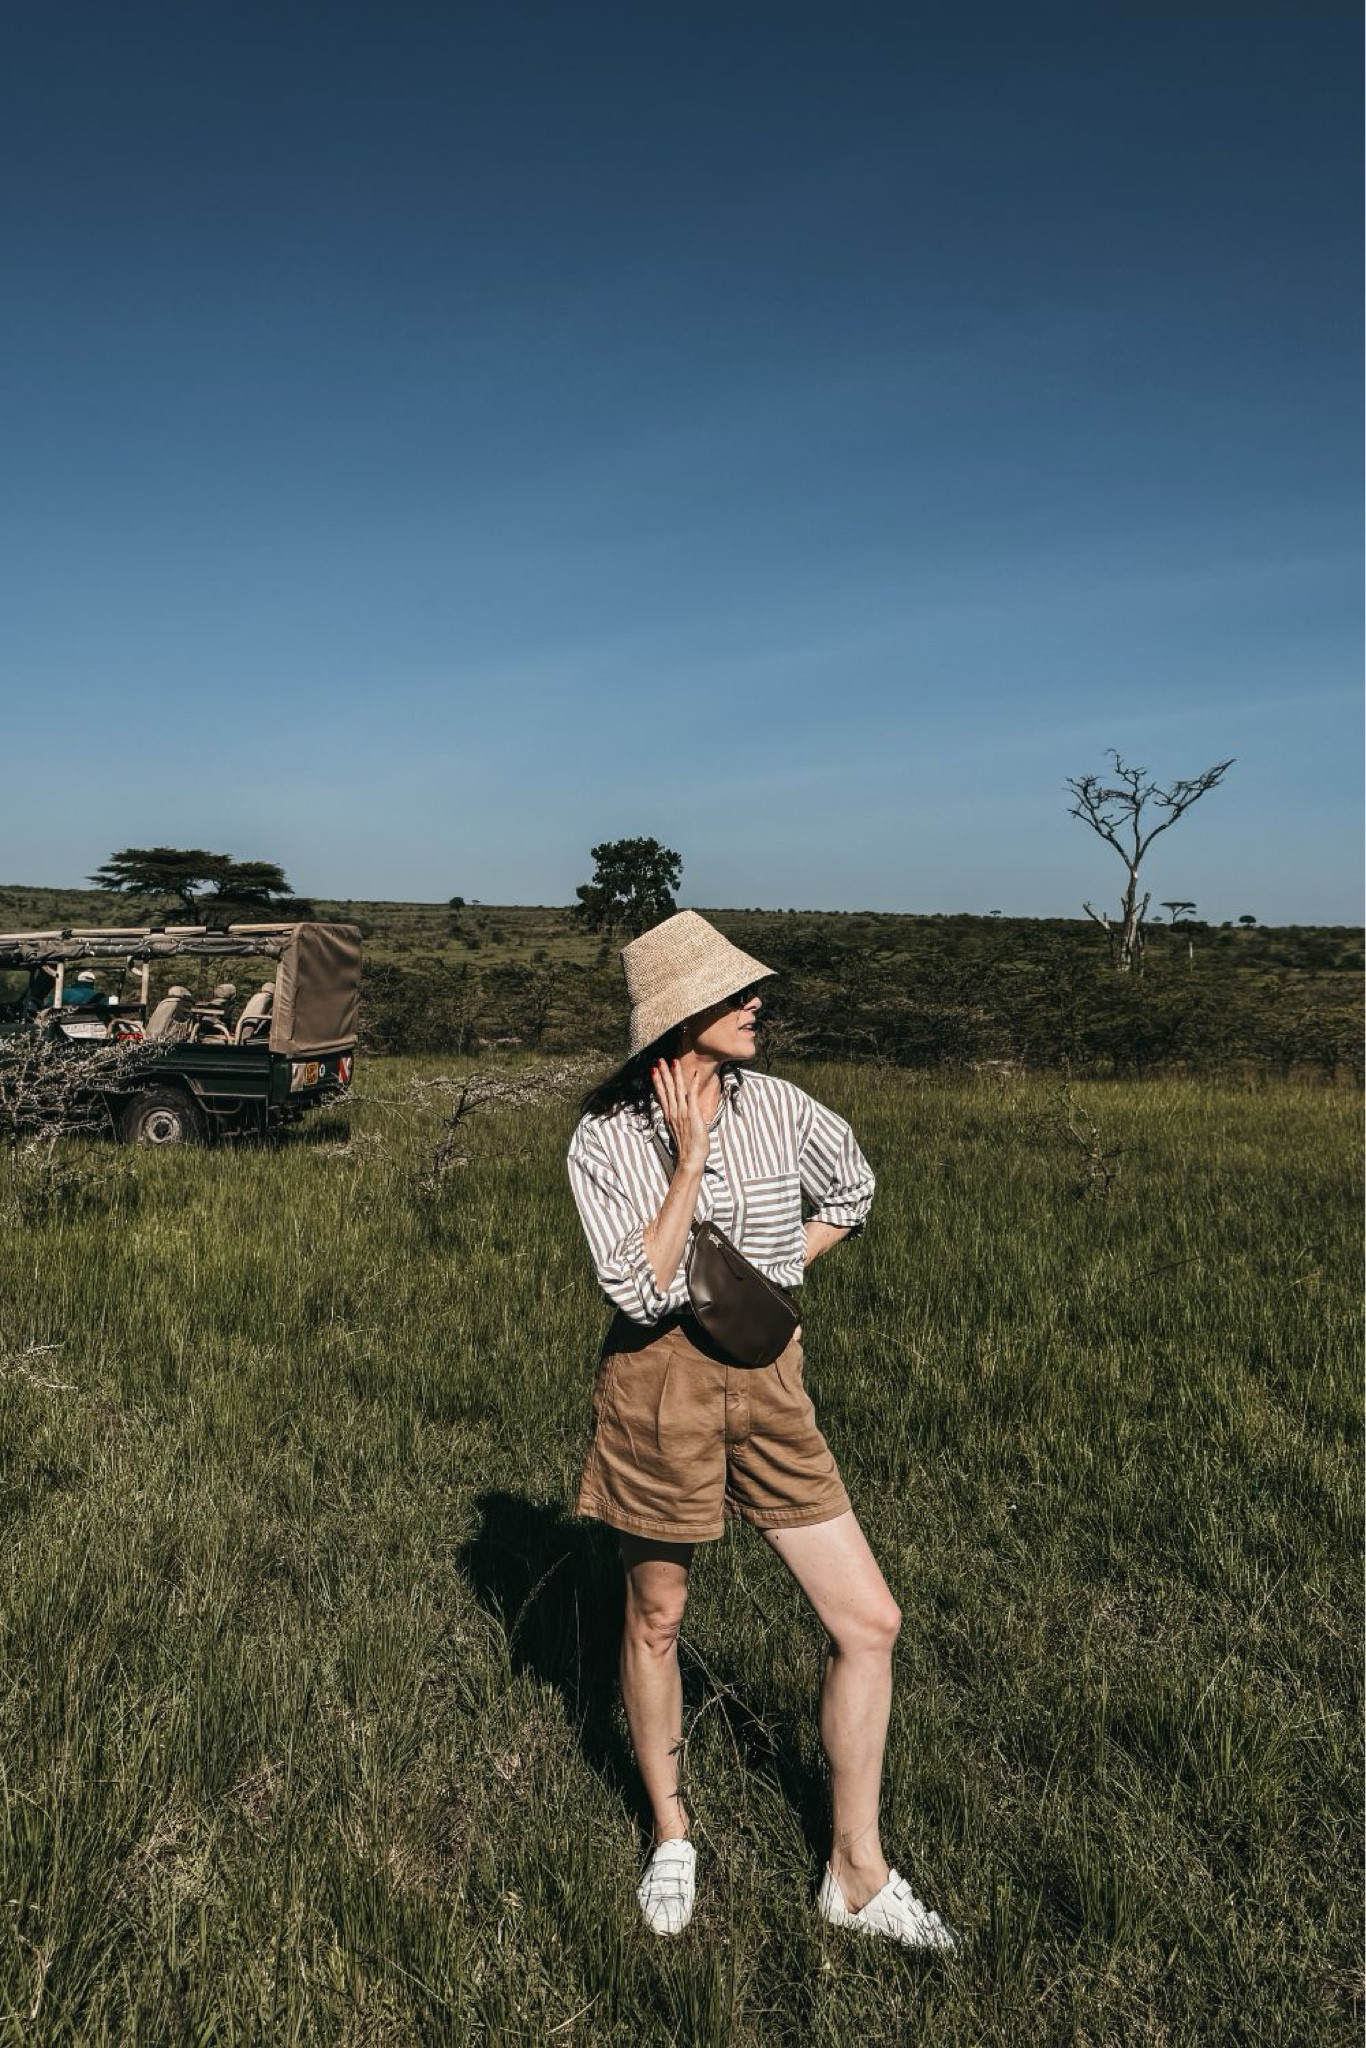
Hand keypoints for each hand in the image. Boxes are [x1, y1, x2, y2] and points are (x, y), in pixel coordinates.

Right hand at [652, 1058, 708, 1173]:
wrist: (691, 1158)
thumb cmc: (688, 1146)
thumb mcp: (680, 1129)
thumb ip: (680, 1119)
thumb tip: (682, 1113)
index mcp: (670, 1115)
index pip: (661, 1095)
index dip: (657, 1082)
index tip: (653, 1070)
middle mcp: (674, 1112)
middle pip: (667, 1089)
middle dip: (663, 1073)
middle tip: (659, 1060)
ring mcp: (682, 1113)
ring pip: (677, 1090)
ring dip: (675, 1075)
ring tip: (672, 1062)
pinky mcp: (693, 1115)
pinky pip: (692, 1096)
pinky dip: (693, 1084)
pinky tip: (694, 1074)